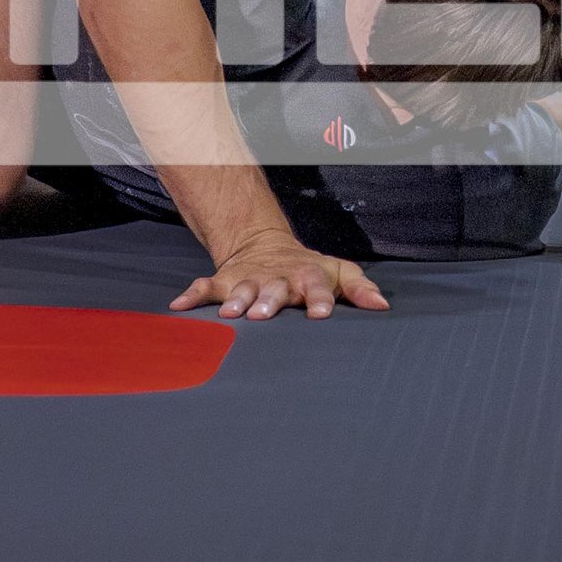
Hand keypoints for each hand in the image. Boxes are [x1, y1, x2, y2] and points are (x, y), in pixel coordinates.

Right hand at [171, 231, 390, 319]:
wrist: (266, 246)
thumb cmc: (309, 269)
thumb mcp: (338, 272)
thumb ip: (360, 287)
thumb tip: (383, 306)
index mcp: (307, 276)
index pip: (317, 287)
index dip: (320, 299)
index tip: (322, 315)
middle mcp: (277, 278)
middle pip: (274, 289)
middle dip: (269, 301)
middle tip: (263, 315)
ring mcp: (249, 279)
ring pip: (241, 289)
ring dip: (235, 300)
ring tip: (229, 315)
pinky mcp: (225, 281)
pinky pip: (205, 287)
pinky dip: (192, 295)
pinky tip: (178, 306)